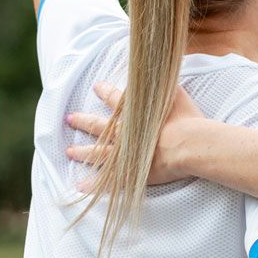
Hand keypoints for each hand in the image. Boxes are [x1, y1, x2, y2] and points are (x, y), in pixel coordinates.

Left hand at [66, 82, 204, 185]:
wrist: (188, 144)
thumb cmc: (185, 119)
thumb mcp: (177, 94)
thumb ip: (166, 85)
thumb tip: (162, 71)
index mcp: (135, 114)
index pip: (116, 99)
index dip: (106, 92)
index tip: (96, 86)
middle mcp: (124, 133)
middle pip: (98, 126)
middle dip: (83, 121)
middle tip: (70, 118)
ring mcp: (123, 155)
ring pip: (97, 153)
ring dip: (83, 151)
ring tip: (70, 151)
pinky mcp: (129, 174)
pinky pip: (107, 181)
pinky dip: (93, 185)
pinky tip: (80, 185)